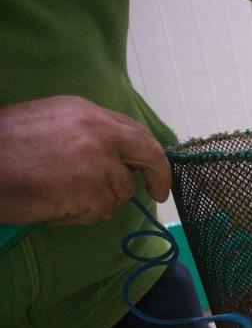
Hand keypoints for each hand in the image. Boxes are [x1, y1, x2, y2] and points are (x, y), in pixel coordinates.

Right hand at [0, 95, 170, 224]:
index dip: (149, 154)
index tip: (155, 172)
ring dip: (96, 202)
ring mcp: (99, 160)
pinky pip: (101, 211)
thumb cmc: (4, 150)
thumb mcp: (49, 126)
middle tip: (159, 193)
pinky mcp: (93, 189)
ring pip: (120, 192)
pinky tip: (53, 205)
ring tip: (59, 196)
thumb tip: (116, 161)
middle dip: (158, 175)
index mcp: (86, 112)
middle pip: (148, 153)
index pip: (134, 132)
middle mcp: (99, 131)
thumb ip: (87, 137)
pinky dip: (79, 215)